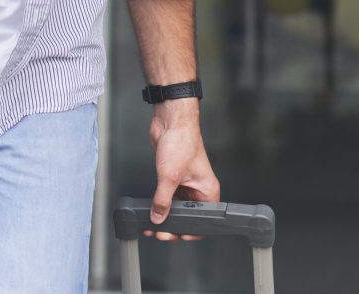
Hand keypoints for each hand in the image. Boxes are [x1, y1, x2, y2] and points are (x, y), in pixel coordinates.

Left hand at [146, 101, 220, 241]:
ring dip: (164, 216)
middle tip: (158, 233)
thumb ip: (162, 200)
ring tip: (151, 226)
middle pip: (187, 215)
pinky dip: (159, 204)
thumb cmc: (181, 142)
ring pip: (175, 207)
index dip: (190, 231)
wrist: (170, 121)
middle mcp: (198, 189)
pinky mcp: (173, 177)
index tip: (176, 236)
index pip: (203, 220)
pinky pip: (167, 197)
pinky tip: (151, 211)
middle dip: (173, 225)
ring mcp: (185, 184)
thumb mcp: (170, 175)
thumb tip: (158, 217)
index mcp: (208, 191)